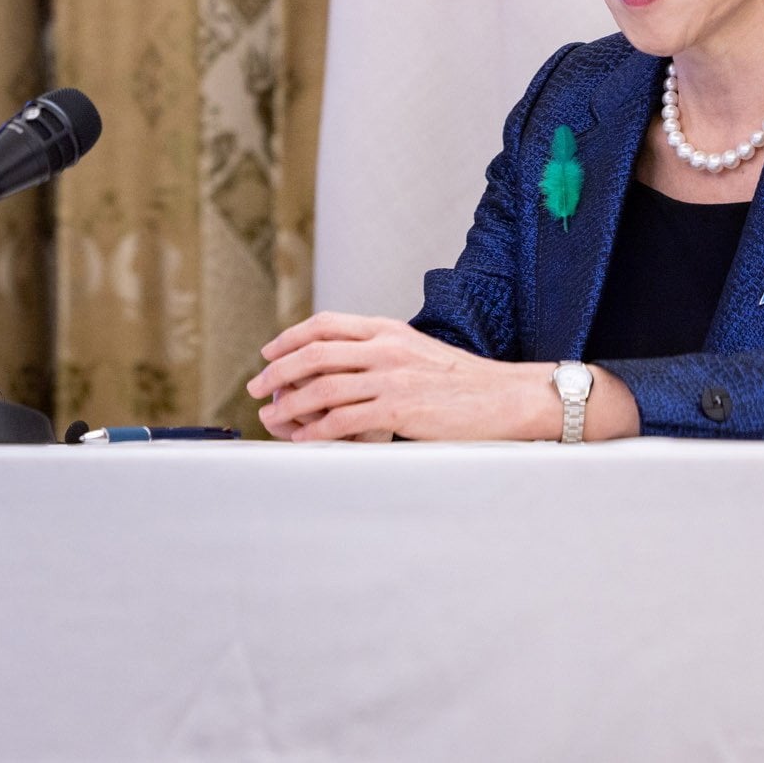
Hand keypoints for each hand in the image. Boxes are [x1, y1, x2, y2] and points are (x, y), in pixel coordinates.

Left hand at [248, 312, 546, 442]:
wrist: (505, 397)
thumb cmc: (462, 382)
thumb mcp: (416, 351)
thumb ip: (380, 353)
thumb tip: (341, 365)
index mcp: (387, 329)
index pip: (324, 325)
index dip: (289, 338)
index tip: (268, 353)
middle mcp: (385, 348)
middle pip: (314, 353)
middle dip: (277, 371)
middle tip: (257, 387)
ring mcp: (391, 378)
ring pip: (322, 388)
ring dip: (289, 404)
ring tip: (271, 417)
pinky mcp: (399, 409)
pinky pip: (345, 420)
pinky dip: (317, 431)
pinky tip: (304, 439)